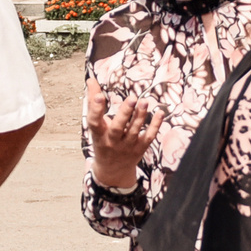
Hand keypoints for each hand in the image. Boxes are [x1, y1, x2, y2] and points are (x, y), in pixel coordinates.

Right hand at [84, 77, 163, 192]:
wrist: (112, 171)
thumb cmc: (102, 141)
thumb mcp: (96, 125)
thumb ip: (94, 103)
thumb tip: (91, 80)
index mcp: (98, 134)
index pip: (94, 122)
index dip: (95, 109)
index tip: (98, 96)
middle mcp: (112, 141)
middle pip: (117, 128)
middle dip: (124, 113)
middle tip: (132, 98)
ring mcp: (127, 146)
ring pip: (134, 131)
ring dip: (140, 116)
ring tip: (144, 101)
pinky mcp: (140, 149)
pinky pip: (148, 137)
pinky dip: (155, 125)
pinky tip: (160, 113)